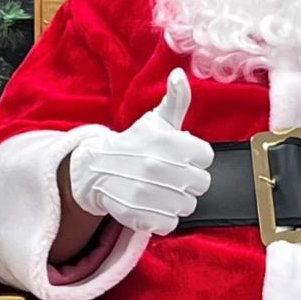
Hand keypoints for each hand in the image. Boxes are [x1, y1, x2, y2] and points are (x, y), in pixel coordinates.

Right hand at [65, 69, 213, 236]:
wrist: (94, 169)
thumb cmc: (134, 144)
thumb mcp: (156, 121)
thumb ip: (176, 100)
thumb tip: (178, 76)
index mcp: (166, 140)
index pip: (206, 157)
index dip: (195, 158)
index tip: (180, 157)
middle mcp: (156, 164)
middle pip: (201, 183)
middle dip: (188, 181)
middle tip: (170, 175)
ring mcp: (146, 191)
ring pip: (188, 205)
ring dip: (177, 201)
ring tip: (161, 190)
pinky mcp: (138, 214)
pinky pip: (170, 223)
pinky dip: (163, 218)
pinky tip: (152, 206)